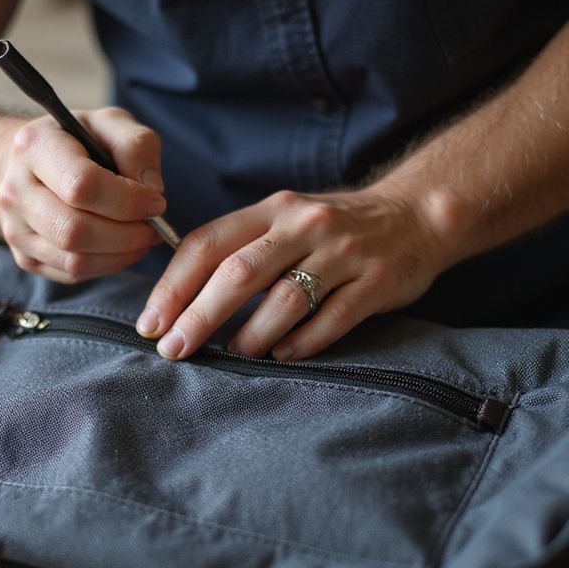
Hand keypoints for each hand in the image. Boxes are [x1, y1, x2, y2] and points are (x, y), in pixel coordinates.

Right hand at [0, 106, 167, 281]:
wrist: (31, 165)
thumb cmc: (77, 141)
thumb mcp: (111, 124)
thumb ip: (136, 146)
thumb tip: (152, 190)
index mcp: (34, 146)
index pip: (82, 185)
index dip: (128, 200)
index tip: (156, 201)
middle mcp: (15, 191)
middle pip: (75, 231)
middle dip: (128, 234)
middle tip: (154, 226)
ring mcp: (15, 229)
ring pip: (75, 260)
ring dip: (121, 254)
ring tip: (143, 237)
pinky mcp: (25, 257)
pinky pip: (72, 273)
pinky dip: (107, 265)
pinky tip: (121, 246)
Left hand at [136, 186, 448, 360]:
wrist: (418, 214)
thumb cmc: (333, 228)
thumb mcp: (284, 220)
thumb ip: (238, 247)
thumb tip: (176, 298)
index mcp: (271, 210)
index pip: (207, 243)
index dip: (172, 285)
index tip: (150, 323)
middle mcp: (303, 225)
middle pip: (239, 272)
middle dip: (199, 316)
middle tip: (174, 350)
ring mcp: (343, 252)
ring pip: (285, 298)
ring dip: (251, 334)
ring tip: (232, 355)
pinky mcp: (377, 281)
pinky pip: (334, 317)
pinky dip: (303, 342)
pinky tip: (283, 357)